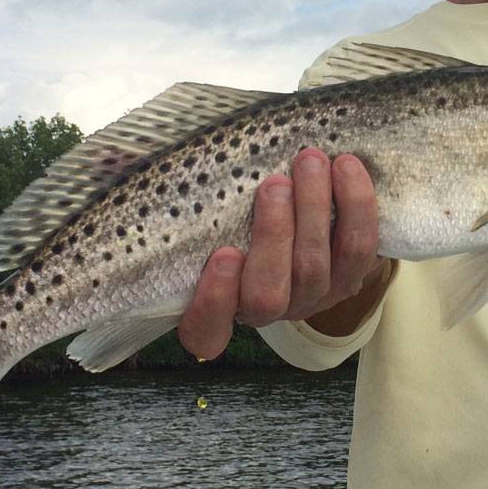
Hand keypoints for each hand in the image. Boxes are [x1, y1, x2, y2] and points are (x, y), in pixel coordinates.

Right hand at [176, 148, 385, 359]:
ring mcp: (311, 298)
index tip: (222, 254)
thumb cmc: (244, 214)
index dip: (213, 301)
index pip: (205, 331)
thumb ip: (185, 200)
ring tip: (310, 163)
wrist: (316, 223)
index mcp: (221, 305)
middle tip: (274, 184)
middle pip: (267, 293)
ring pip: (314, 267)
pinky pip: (359, 249)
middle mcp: (266, 309)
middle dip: (273, 234)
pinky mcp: (352, 277)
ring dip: (314, 211)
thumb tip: (128, 157)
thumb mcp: (212, 214)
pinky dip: (356, 205)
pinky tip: (346, 166)